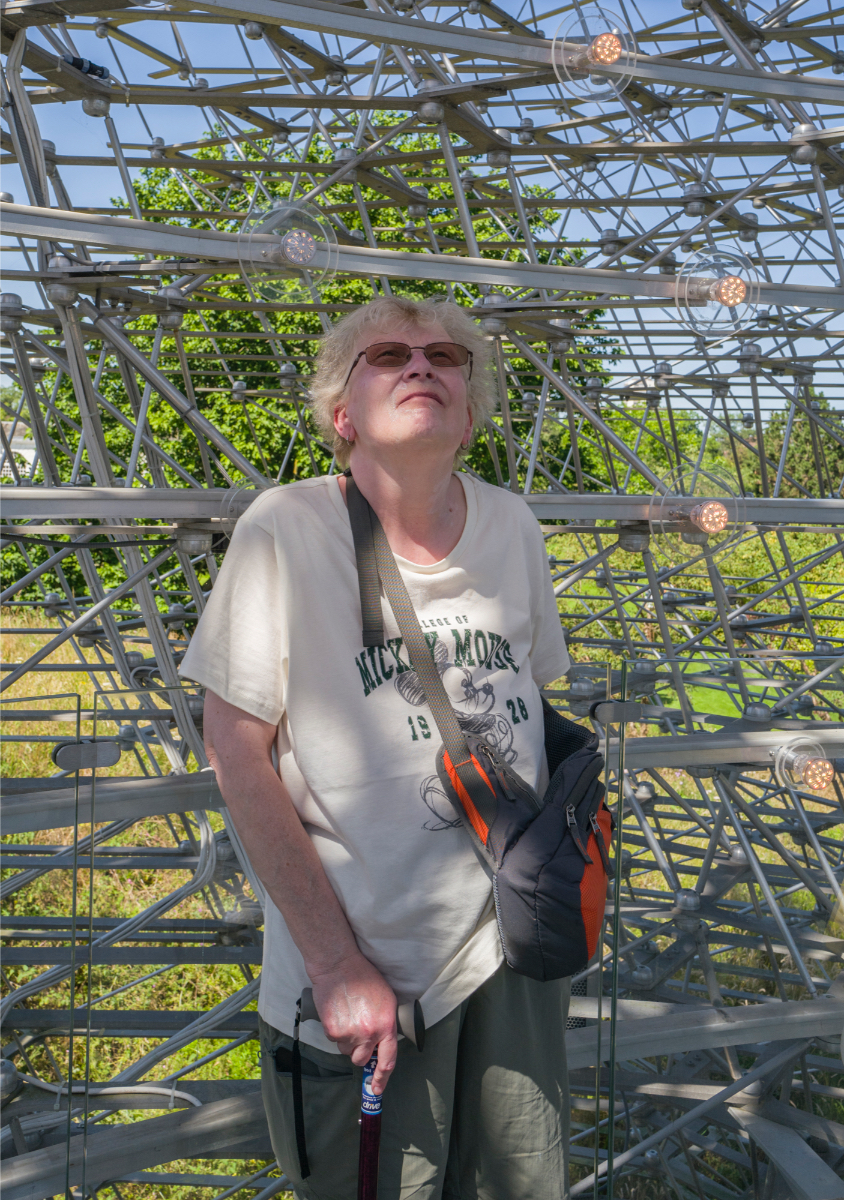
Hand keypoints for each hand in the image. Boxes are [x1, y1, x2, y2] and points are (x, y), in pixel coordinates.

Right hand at [309, 952, 397, 1093]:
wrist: (339, 966)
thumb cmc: (364, 977)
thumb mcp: (386, 1000)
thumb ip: (386, 1024)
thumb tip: (382, 1043)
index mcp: (386, 1025)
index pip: (388, 1060)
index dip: (382, 1078)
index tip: (377, 1088)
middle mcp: (368, 1033)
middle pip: (361, 1059)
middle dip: (360, 1051)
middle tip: (358, 1032)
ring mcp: (349, 1033)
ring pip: (346, 1050)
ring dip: (347, 1040)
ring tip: (348, 1015)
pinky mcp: (332, 1031)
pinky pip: (335, 1040)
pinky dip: (336, 1030)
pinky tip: (339, 1013)